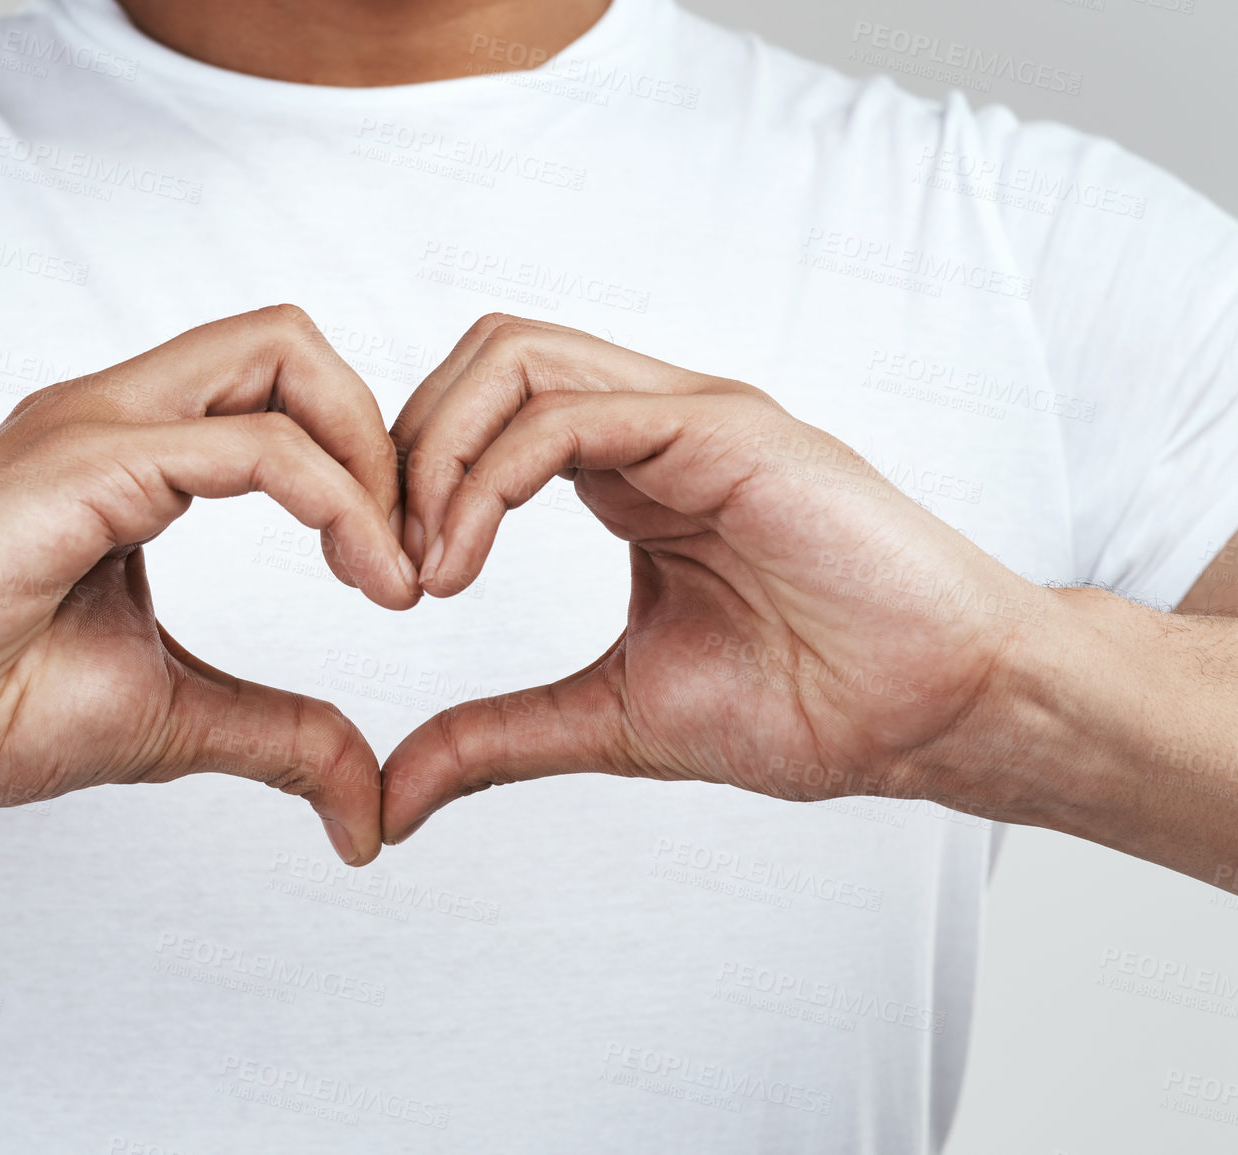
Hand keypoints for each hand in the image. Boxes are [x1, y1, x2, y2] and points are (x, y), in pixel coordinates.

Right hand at [0, 306, 417, 865]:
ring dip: (371, 455)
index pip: (282, 390)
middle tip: (412, 556)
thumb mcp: (176, 719)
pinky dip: (336, 502)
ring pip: (282, 353)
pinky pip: (252, 446)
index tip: (400, 577)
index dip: (367, 466)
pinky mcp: (85, 464)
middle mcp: (118, 417)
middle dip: (385, 436)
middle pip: (293, 341)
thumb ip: (280, 737)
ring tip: (395, 571)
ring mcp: (97, 426)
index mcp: (134, 455)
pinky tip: (365, 579)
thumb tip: (365, 809)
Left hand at [381, 315, 1050, 843]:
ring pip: (511, 357)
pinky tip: (461, 565)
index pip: (478, 414)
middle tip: (382, 566)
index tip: (383, 587)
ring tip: (422, 568)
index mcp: (625, 474)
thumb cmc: (812, 704)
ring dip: (433, 454)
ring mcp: (687, 415)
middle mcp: (649, 424)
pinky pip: (569, 413)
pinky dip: (487, 479)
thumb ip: (496, 737)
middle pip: (479, 359)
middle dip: (400, 450)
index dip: (407, 484)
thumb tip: (391, 797)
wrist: (937, 716)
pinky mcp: (724, 428)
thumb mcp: (611, 718)